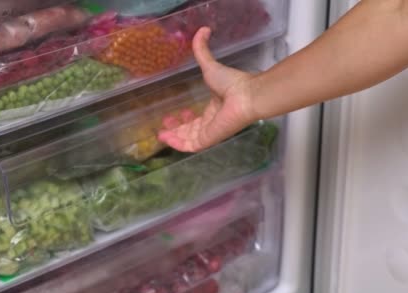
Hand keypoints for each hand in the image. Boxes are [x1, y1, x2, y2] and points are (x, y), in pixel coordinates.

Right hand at [157, 27, 256, 152]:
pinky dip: (177, 145)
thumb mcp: (211, 66)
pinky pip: (190, 147)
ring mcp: (211, 132)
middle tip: (165, 123)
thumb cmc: (232, 83)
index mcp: (215, 109)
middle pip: (191, 131)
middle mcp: (213, 122)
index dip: (185, 119)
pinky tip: (165, 138)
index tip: (174, 114)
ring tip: (162, 133)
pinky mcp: (209, 139)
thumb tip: (202, 30)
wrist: (246, 95)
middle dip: (177, 129)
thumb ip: (203, 51)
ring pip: (189, 141)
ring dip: (174, 138)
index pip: (198, 119)